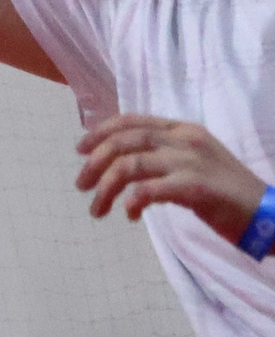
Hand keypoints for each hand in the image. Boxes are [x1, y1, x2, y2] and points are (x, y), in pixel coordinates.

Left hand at [77, 114, 268, 241]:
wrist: (269, 214)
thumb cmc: (228, 193)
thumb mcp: (194, 163)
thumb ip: (163, 158)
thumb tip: (123, 165)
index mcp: (182, 130)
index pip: (131, 121)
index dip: (100, 132)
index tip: (80, 149)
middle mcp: (184, 139)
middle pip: (124, 141)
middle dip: (95, 162)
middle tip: (81, 184)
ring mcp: (191, 161)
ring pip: (130, 165)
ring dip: (106, 187)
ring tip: (97, 208)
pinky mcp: (196, 186)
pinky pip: (149, 189)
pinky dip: (131, 201)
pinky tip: (128, 214)